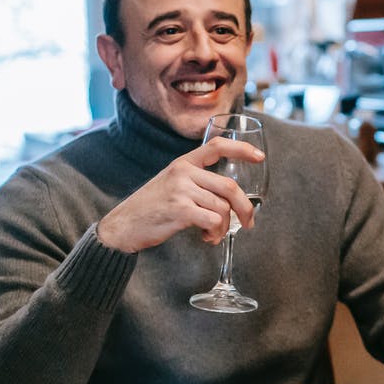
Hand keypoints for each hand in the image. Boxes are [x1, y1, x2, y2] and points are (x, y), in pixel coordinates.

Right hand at [96, 137, 264, 252]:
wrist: (123, 225)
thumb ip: (196, 183)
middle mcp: (183, 172)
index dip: (242, 149)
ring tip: (213, 235)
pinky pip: (212, 221)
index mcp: (183, 163)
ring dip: (224, 227)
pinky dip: (215, 233)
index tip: (260, 157)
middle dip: (245, 208)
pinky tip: (206, 238)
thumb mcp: (171, 184)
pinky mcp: (180, 210)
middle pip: (229, 186)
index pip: (217, 146)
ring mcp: (181, 190)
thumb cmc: (151, 208)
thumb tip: (229, 199)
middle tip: (249, 223)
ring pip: (222, 208)